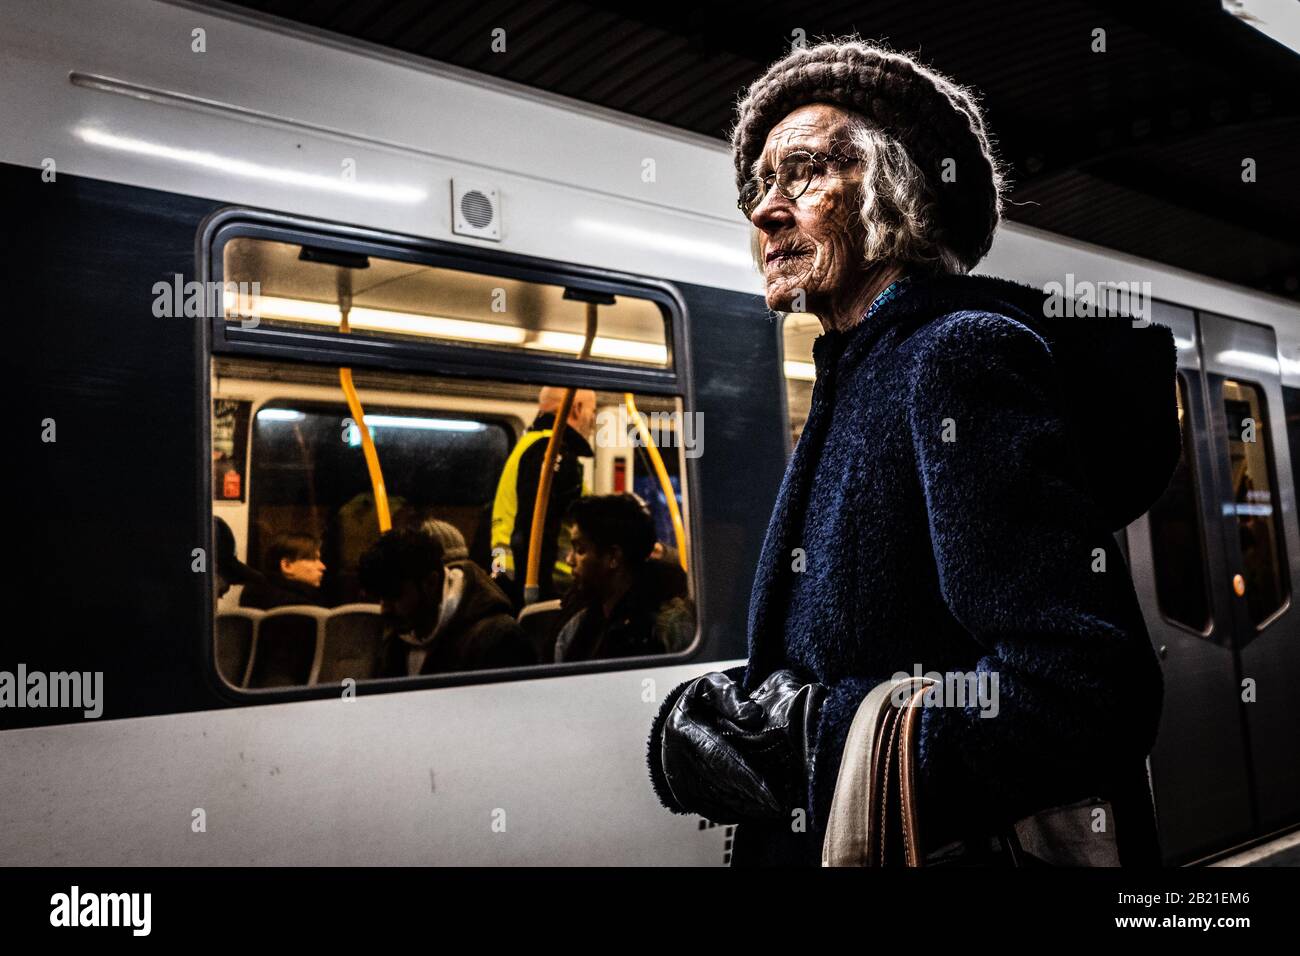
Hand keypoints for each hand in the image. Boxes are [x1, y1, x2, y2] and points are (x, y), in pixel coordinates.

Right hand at [659, 669, 824, 823]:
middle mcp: (676, 759)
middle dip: (754, 798)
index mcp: (684, 729)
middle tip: (782, 807)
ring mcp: (680, 781)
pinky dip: (738, 812)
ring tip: (777, 810)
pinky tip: (759, 811)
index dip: (748, 776)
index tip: (772, 792)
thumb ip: (732, 697)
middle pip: (722, 784)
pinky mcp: (685, 796)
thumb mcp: (712, 687)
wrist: (676, 723)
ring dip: (749, 808)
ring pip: (720, 801)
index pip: (720, 757)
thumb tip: (753, 717)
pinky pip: (715, 810)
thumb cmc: (701, 703)